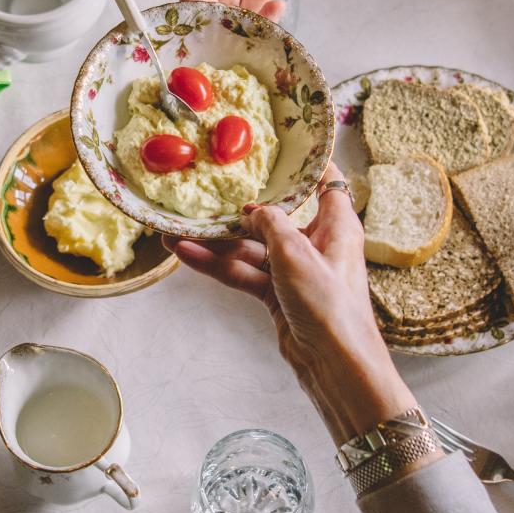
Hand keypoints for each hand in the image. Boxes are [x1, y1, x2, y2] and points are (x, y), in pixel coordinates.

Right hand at [168, 177, 414, 440]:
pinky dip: (218, 266)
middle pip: (276, 217)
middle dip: (240, 208)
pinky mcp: (278, 296)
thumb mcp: (296, 253)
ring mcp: (295, 271)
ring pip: (252, 248)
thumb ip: (270, 224)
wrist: (335, 366)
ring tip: (176, 230)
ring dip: (217, 242)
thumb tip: (252, 212)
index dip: (306, 164)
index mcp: (336, 224)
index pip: (326, 183)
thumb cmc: (329, 305)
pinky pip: (244, 273)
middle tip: (207, 191)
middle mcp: (317, 243)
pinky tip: (187, 255)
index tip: (279, 146)